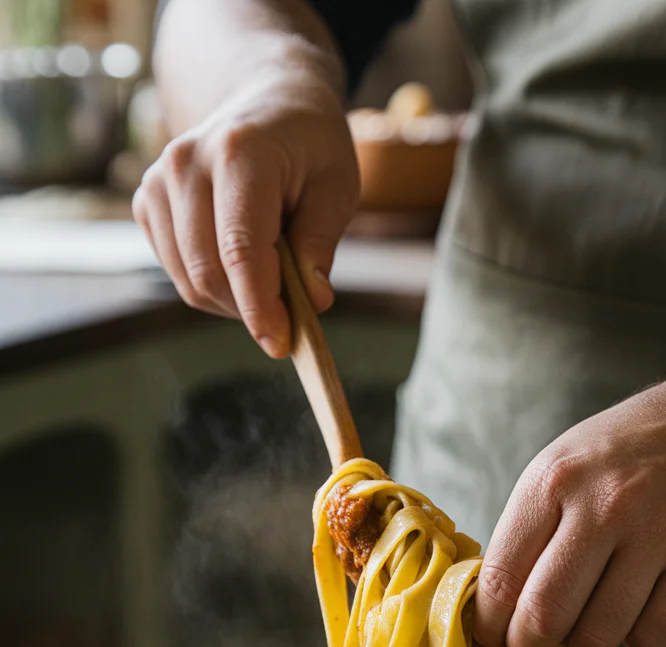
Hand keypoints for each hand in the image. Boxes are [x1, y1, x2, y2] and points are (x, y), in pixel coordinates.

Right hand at [133, 71, 357, 357]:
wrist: (267, 102)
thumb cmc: (310, 147)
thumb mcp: (337, 186)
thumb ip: (321, 244)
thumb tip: (312, 302)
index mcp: (238, 154)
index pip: (240, 249)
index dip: (259, 306)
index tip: (281, 344)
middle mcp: (186, 165)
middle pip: (209, 273)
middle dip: (251, 310)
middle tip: (291, 317)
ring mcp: (158, 183)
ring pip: (189, 282)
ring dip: (233, 303)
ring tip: (272, 280)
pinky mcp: (147, 203)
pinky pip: (178, 273)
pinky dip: (213, 288)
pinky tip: (242, 266)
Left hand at [473, 374, 665, 646]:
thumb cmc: (629, 454)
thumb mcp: (562, 468)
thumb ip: (527, 535)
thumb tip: (495, 610)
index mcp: (555, 481)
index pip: (501, 577)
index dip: (487, 624)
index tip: (490, 636)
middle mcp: (606, 505)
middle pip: (544, 616)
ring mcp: (660, 533)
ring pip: (599, 635)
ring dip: (585, 642)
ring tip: (588, 619)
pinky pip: (653, 635)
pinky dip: (637, 637)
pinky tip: (636, 608)